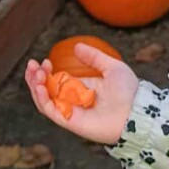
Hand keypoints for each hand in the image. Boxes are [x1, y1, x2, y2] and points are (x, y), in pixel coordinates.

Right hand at [24, 49, 138, 145]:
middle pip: (46, 90)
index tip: (45, 61)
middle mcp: (73, 101)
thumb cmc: (128, 91)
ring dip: (35, 87)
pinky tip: (40, 86)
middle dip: (35, 77)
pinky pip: (51, 112)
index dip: (46, 71)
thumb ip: (94, 57)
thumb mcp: (112, 67)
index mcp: (81, 89)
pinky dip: (42, 99)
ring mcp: (71, 112)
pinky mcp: (70, 122)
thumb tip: (76, 47)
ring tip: (35, 74)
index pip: (56, 80)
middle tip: (32, 64)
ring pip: (44, 101)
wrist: (137, 111)